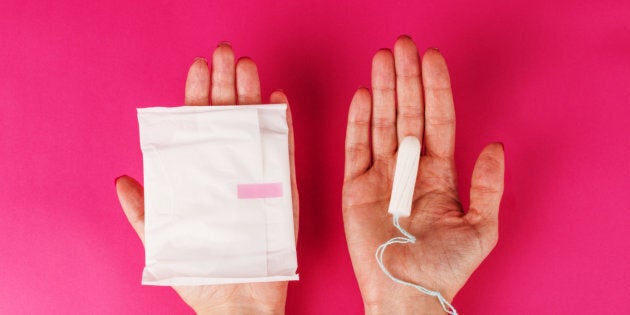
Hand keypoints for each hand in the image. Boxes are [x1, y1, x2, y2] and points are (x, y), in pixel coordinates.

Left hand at [115, 43, 298, 314]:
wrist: (238, 301)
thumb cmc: (201, 271)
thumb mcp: (163, 239)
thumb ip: (144, 210)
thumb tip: (121, 181)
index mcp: (202, 175)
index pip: (199, 126)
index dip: (197, 95)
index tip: (197, 67)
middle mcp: (230, 171)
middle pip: (229, 119)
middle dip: (226, 83)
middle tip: (225, 53)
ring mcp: (257, 178)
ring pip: (256, 128)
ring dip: (253, 96)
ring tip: (248, 68)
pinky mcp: (281, 191)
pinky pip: (283, 154)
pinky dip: (282, 127)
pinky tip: (277, 101)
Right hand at [342, 36, 504, 313]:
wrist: (406, 294)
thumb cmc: (444, 267)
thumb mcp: (481, 228)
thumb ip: (488, 186)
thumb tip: (494, 146)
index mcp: (440, 174)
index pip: (438, 120)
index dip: (436, 89)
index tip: (432, 59)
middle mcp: (409, 168)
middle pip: (408, 113)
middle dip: (406, 78)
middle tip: (403, 45)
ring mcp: (380, 175)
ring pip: (381, 123)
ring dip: (383, 90)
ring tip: (382, 59)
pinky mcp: (355, 187)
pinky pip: (356, 148)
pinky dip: (358, 122)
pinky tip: (364, 96)